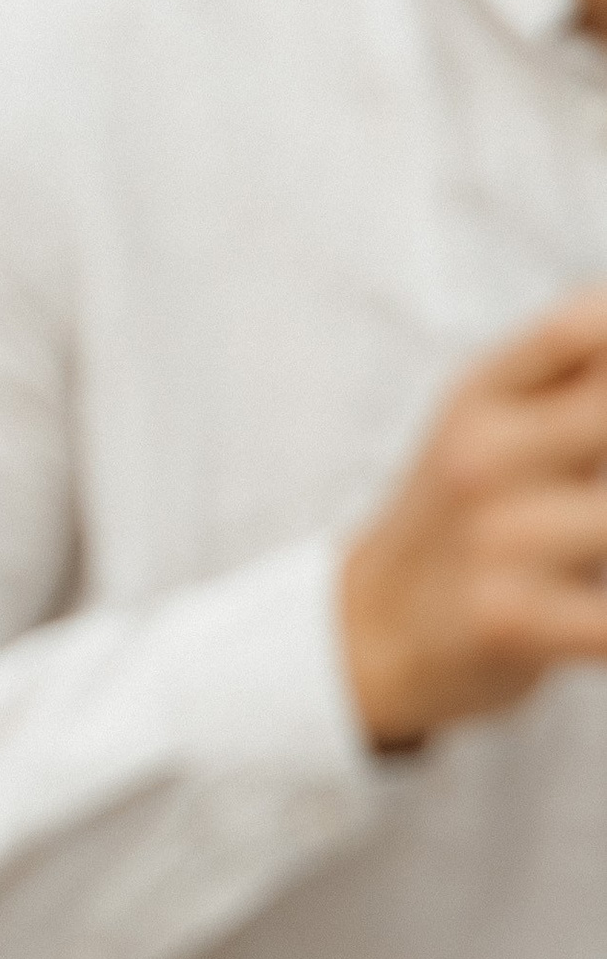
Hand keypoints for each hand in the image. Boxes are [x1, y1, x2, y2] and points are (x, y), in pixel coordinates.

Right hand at [340, 290, 606, 748]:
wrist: (375, 631)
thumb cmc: (462, 520)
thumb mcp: (491, 427)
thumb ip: (568, 380)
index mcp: (484, 398)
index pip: (579, 328)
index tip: (605, 412)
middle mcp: (482, 456)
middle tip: (597, 479)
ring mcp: (495, 537)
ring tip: (591, 540)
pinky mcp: (509, 619)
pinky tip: (598, 604)